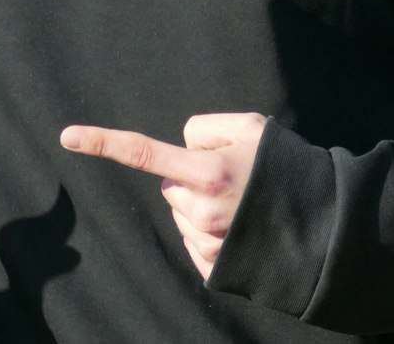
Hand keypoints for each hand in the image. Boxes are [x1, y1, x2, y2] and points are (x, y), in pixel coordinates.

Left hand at [61, 112, 267, 278]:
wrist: (326, 223)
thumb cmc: (286, 167)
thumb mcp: (250, 127)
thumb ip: (204, 128)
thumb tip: (180, 147)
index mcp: (206, 172)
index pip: (143, 152)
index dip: (103, 142)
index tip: (67, 136)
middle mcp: (200, 210)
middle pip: (170, 184)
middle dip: (191, 178)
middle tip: (233, 178)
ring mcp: (206, 242)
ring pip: (180, 213)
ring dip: (199, 205)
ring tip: (242, 204)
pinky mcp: (212, 267)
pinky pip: (192, 240)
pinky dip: (208, 232)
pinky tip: (239, 228)